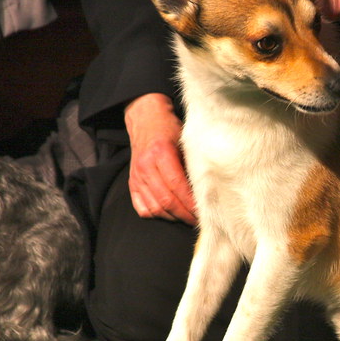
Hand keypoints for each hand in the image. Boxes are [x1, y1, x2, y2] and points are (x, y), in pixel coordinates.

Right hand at [124, 93, 196, 224]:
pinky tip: (169, 213)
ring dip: (172, 217)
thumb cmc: (169, 129)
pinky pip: (141, 208)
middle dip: (185, 214)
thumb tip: (207, 189)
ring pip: (154, 208)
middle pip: (166, 200)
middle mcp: (146, 166)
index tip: (204, 211)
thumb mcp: (185, 141)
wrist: (145, 120)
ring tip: (187, 218)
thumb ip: (192, 164)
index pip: (177, 185)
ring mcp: (136, 176)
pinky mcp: (132, 183)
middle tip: (199, 220)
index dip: (191, 202)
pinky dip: (155, 214)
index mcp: (161, 153)